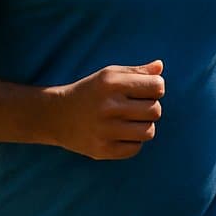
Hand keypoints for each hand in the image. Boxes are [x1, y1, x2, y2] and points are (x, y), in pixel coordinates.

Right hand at [48, 60, 165, 159]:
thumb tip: (160, 66)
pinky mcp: (102, 150)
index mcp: (112, 83)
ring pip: (149, 132)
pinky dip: (132, 142)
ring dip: (143, 127)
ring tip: (129, 122)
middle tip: (135, 108)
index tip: (144, 91)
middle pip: (156, 110)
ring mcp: (105, 130)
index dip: (155, 88)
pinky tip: (120, 134)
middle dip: (150, 108)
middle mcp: (108, 106)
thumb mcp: (109, 75)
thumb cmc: (90, 92)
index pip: (157, 86)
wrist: (55, 115)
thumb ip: (137, 71)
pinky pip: (135, 149)